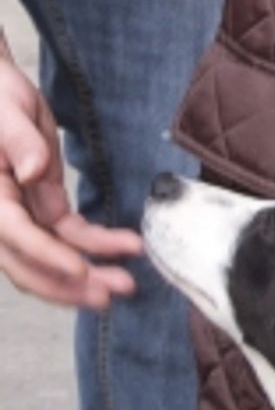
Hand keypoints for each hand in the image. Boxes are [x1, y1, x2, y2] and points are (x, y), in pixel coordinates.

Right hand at [0, 44, 142, 308]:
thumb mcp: (3, 113)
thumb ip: (17, 141)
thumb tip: (32, 171)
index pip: (13, 233)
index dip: (45, 255)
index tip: (78, 268)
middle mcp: (0, 213)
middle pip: (29, 261)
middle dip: (68, 284)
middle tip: (108, 295)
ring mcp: (24, 213)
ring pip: (53, 255)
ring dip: (89, 272)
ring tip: (127, 283)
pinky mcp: (44, 205)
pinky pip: (70, 234)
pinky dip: (98, 243)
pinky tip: (127, 246)